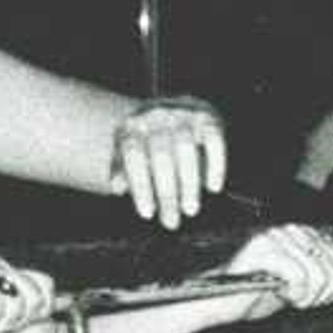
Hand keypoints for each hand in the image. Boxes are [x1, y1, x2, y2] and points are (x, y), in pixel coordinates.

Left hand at [108, 96, 226, 227]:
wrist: (171, 111)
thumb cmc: (147, 143)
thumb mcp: (129, 154)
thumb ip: (122, 170)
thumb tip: (117, 188)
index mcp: (132, 126)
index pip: (133, 155)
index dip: (140, 185)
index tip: (147, 213)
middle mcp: (156, 115)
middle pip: (160, 155)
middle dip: (167, 193)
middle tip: (171, 222)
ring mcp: (183, 113)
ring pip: (186, 148)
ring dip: (189, 183)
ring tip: (190, 209)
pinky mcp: (207, 116)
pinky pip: (214, 140)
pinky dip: (215, 165)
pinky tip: (213, 188)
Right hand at [225, 224, 332, 309]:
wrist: (222, 303)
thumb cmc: (255, 293)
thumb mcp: (299, 282)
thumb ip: (323, 266)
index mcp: (300, 234)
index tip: (318, 295)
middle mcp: (289, 231)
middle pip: (332, 265)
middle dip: (322, 292)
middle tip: (302, 300)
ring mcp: (276, 238)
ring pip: (317, 274)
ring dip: (307, 296)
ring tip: (289, 297)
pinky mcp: (264, 250)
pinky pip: (299, 277)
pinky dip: (294, 294)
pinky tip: (280, 294)